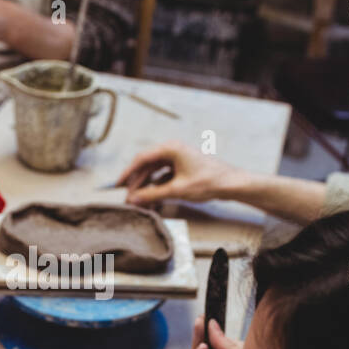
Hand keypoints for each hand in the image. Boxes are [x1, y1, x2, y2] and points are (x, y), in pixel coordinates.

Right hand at [117, 140, 248, 206]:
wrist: (231, 184)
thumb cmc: (208, 182)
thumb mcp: (176, 190)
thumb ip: (152, 195)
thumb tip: (133, 199)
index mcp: (170, 148)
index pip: (141, 159)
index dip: (127, 173)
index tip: (117, 185)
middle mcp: (172, 149)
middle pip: (147, 165)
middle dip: (137, 182)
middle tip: (128, 197)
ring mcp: (178, 157)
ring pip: (155, 170)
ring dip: (146, 185)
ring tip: (139, 199)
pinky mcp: (182, 166)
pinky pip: (164, 174)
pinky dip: (157, 185)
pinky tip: (153, 198)